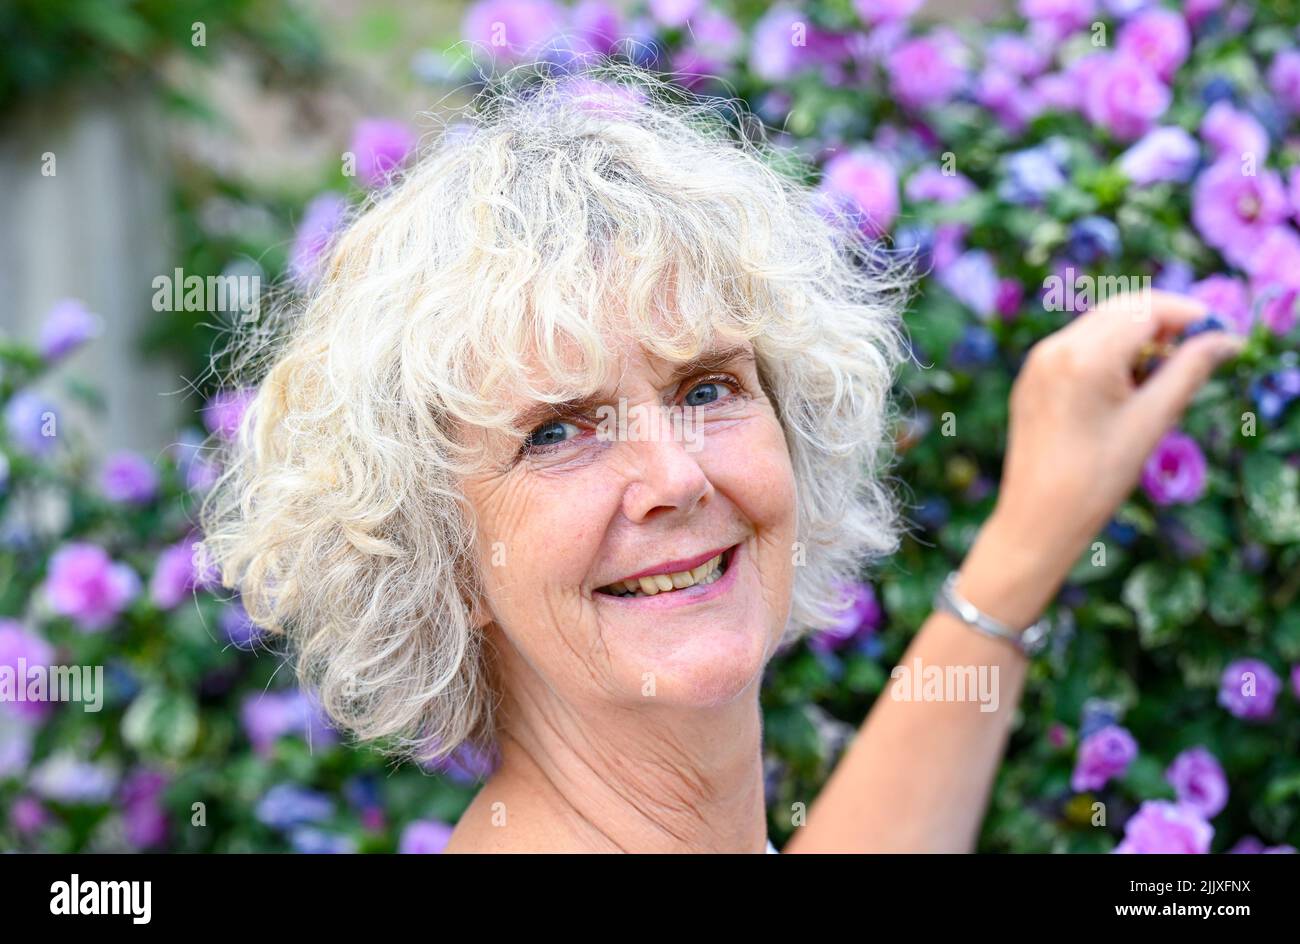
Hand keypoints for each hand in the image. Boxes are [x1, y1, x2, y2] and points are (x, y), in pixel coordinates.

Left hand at [992, 289, 1241, 577]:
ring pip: (1098, 326)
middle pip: (1121, 310)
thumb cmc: (1096, 478)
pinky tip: (1123, 390)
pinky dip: (1107, 354)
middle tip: (1194, 355)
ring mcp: (1037, 363)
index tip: (1217, 336)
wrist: (1036, 519)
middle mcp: (1054, 348)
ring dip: (1135, 339)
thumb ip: (1188, 371)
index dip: (1187, 315)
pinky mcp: (1030, 379)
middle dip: (1162, 324)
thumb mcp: (1151, 422)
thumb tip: (1223, 340)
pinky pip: (1076, 348)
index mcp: (1084, 356)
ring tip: (1158, 381)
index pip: (1146, 308)